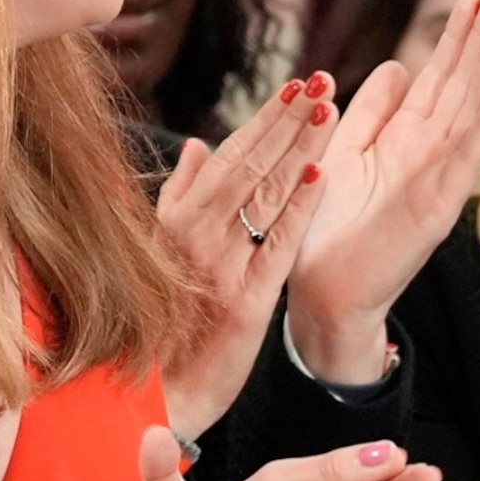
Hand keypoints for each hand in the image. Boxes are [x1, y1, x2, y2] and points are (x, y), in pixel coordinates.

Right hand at [156, 74, 337, 440]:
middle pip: (247, 168)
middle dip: (286, 122)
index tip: (294, 87)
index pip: (226, 161)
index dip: (263, 122)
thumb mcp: (157, 256)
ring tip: (328, 109)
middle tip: (321, 81)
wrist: (153, 399)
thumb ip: (178, 199)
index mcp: (174, 225)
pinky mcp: (246, 304)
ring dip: (298, 150)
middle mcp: (195, 240)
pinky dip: (297, 209)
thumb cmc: (152, 327)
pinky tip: (321, 173)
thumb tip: (198, 144)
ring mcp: (221, 269)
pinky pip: (276, 246)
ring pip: (264, 197)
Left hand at [286, 0, 479, 382]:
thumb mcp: (344, 153)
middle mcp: (430, 153)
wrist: (320, 293)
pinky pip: (462, 162)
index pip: (441, 76)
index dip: (459, 36)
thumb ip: (372, 113)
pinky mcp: (434, 210)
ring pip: (469, 113)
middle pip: (462, 84)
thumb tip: (399, 65)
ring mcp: (437, 180)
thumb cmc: (329, 229)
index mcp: (408, 138)